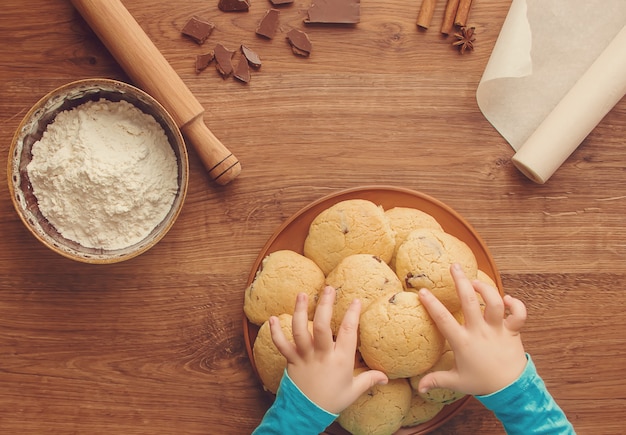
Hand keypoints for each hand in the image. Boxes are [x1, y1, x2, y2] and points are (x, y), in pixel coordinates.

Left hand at [269, 285, 387, 413]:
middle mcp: (322, 356)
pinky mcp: (291, 361)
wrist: (307, 414)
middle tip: (328, 289)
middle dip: (325, 305)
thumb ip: (369, 379)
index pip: (349, 332)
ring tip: (302, 295)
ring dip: (300, 311)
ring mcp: (305, 357)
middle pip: (323, 326)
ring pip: (300, 331)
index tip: (355, 300)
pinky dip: (275, 332)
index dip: (352, 315)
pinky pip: (281, 345)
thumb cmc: (332, 401)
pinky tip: (272, 318)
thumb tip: (386, 377)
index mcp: (341, 360)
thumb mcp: (353, 391)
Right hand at [417, 263, 527, 395]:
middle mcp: (480, 332)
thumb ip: (436, 380)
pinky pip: (518, 314)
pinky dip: (516, 304)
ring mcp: (497, 330)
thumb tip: (418, 387)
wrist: (511, 389)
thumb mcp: (456, 382)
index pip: (443, 320)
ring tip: (475, 281)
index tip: (422, 292)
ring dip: (485, 288)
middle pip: (470, 301)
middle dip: (460, 281)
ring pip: (494, 302)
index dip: (432, 304)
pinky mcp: (513, 331)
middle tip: (454, 266)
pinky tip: (507, 299)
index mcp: (463, 342)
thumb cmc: (482, 383)